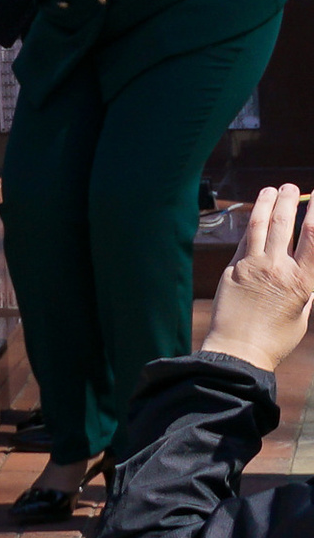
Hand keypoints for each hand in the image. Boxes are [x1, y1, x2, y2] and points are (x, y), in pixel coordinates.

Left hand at [204, 184, 313, 373]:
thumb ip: (306, 292)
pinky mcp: (233, 266)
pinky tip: (255, 212)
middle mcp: (277, 268)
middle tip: (293, 187)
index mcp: (301, 282)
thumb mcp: (302, 317)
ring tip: (272, 189)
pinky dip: (251, 222)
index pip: (313, 237)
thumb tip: (307, 273)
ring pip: (260, 223)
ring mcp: (252, 264)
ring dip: (267, 202)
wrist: (239, 350)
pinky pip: (244, 238)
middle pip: (284, 223)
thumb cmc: (275, 340)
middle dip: (290, 200)